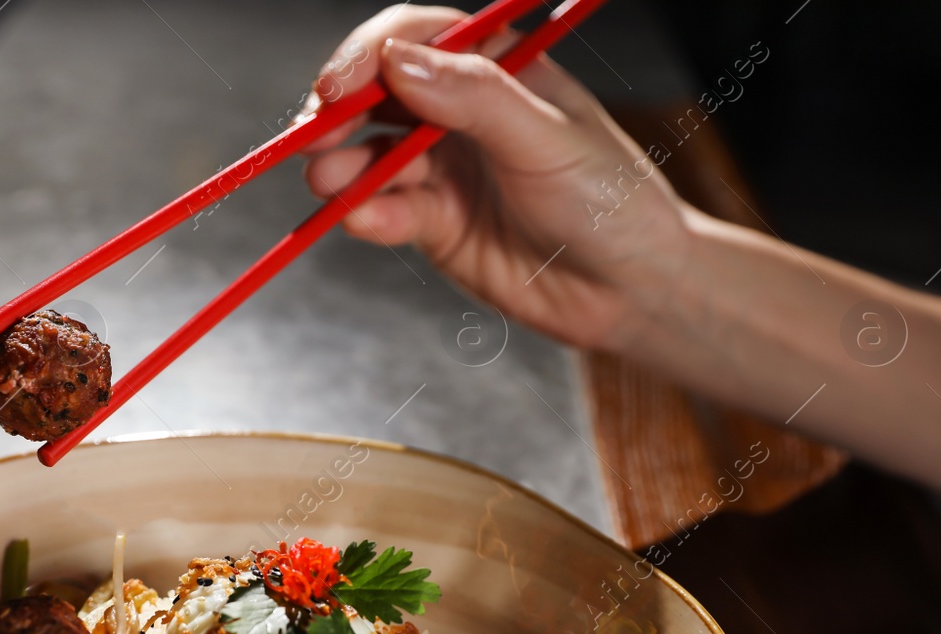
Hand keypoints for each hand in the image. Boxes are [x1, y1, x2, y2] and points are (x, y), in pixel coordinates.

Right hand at [302, 6, 693, 353]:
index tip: (340, 84)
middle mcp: (460, 112)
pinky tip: (364, 219)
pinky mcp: (433, 223)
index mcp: (496, 68)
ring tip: (328, 182)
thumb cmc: (611, 200)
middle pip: (378, 93)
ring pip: (371, 154)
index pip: (417, 37)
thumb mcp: (548, 138)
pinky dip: (367, 214)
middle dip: (338, 112)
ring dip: (342, 166)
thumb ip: (475, 98)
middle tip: (312, 134)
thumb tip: (401, 62)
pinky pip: (386, 211)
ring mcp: (443, 168)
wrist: (628, 289)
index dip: (370, 53)